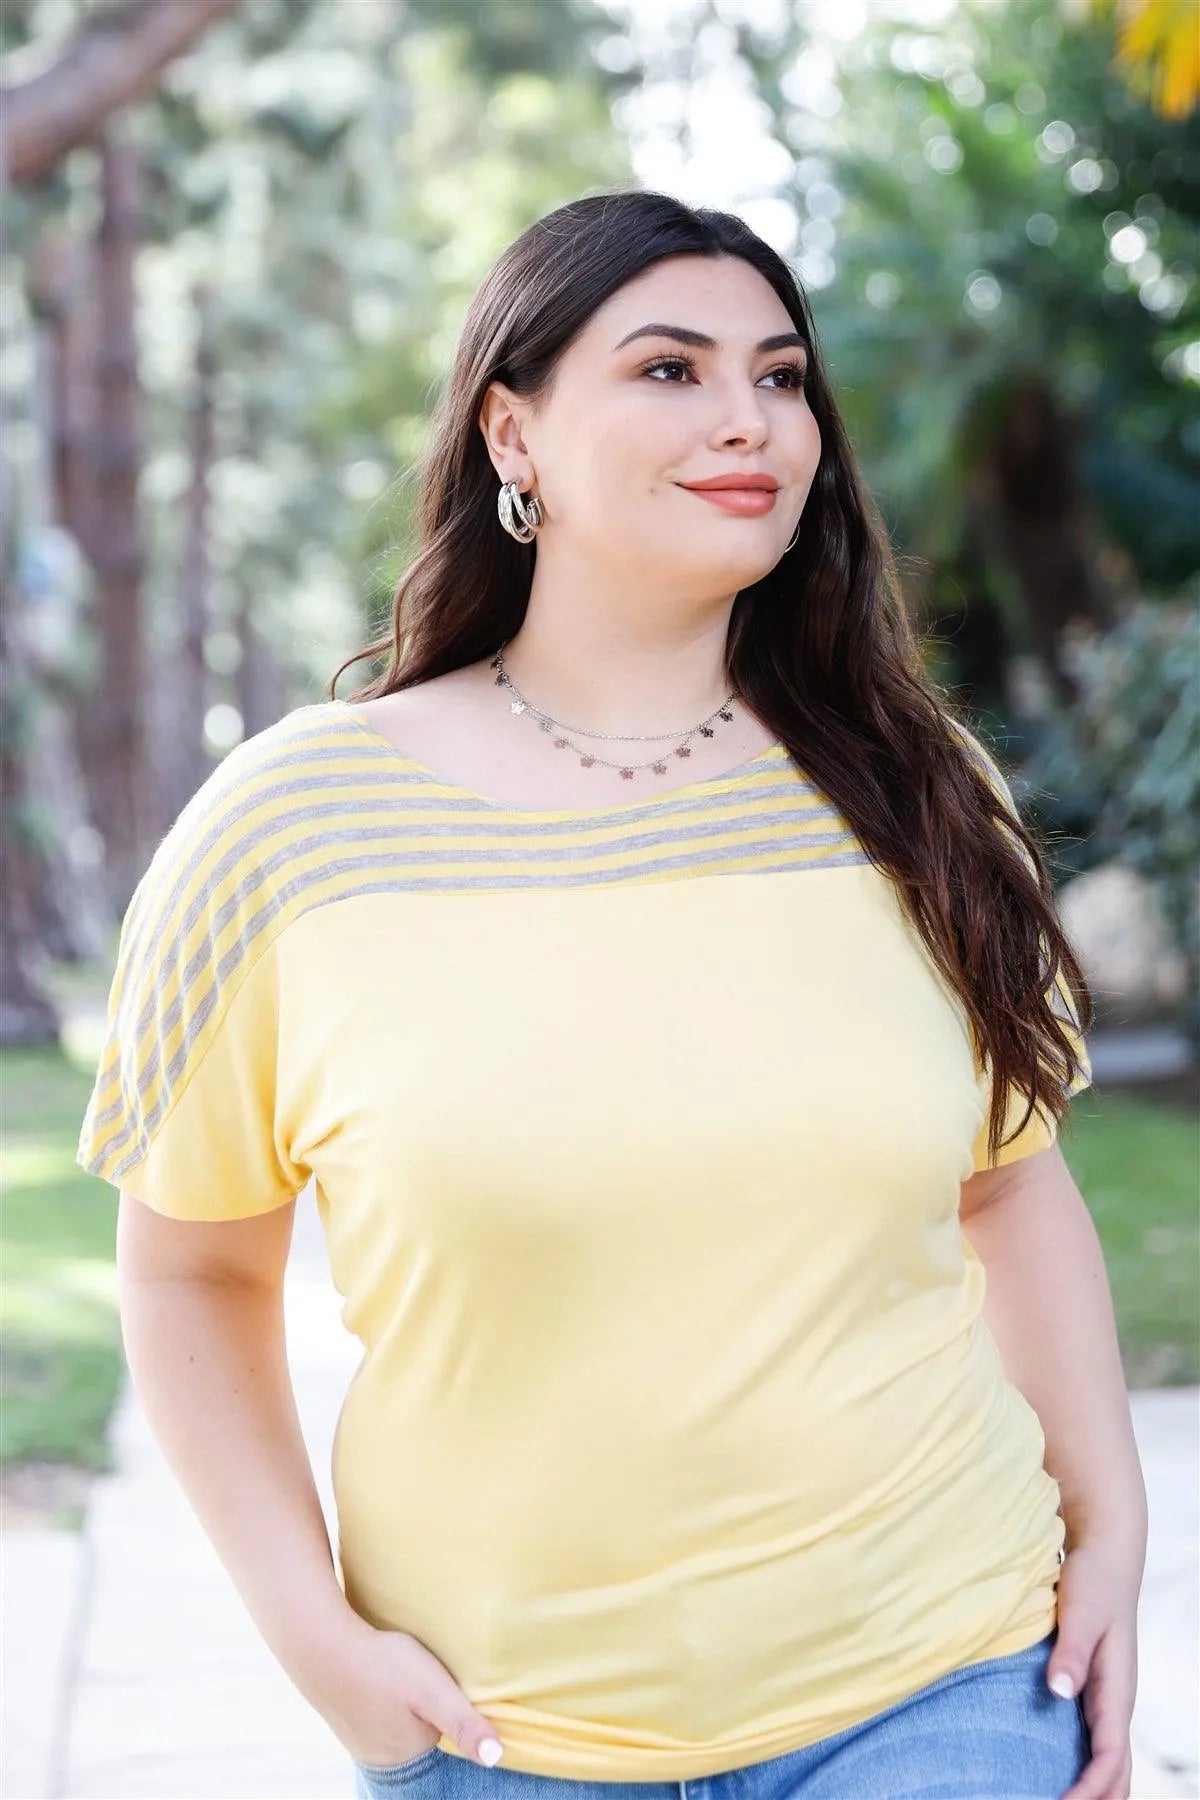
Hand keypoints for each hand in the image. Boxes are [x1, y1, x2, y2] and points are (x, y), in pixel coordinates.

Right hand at [314, 1618, 504, 1769]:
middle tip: (428, 1679)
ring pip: (395, 1723)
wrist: (321, 1645)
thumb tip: (496, 1758)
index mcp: (408, 1753)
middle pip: (418, 1733)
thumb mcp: (433, 1691)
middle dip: (426, 1713)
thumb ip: (464, 1723)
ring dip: (403, 1705)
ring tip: (407, 1679)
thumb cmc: (383, 1666)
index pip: (443, 1739)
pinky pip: (373, 1711)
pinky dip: (381, 1698)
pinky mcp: (342, 1714)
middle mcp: (380, 1754)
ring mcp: (357, 1736)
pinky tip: (382, 1678)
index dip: (451, 1714)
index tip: (452, 1691)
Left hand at [1049, 1541, 1139, 1799]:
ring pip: (1108, 1761)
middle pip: (1116, 1773)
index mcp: (1118, 1692)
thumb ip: (1070, 1651)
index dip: (1088, 1791)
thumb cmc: (1093, 1580)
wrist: (1105, 1552)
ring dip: (1092, 1789)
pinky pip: (1094, 1742)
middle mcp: (1116, 1702)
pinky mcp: (1093, 1687)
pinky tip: (1051, 1769)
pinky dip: (1083, 1767)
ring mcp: (1107, 1697)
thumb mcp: (1081, 1612)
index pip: (1110, 1760)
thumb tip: (1059, 1693)